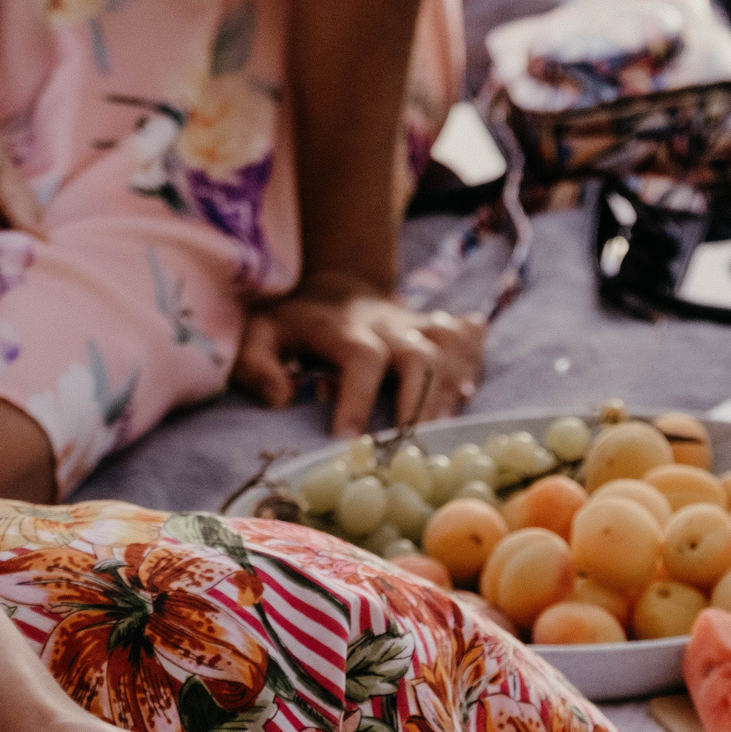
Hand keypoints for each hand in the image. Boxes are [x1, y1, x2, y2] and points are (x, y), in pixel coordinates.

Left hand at [235, 271, 484, 435]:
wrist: (345, 285)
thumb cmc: (302, 322)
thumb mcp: (264, 330)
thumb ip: (256, 362)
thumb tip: (279, 398)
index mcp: (348, 327)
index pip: (361, 358)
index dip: (357, 398)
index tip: (346, 438)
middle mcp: (392, 324)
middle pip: (419, 357)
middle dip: (417, 403)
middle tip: (405, 445)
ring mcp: (423, 326)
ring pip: (450, 353)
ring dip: (446, 395)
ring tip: (435, 433)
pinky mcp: (446, 331)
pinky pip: (472, 342)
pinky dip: (474, 365)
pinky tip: (464, 394)